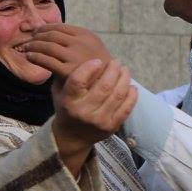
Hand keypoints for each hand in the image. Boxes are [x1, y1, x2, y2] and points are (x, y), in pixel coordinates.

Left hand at [23, 25, 112, 80]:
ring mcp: (75, 56)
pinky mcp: (69, 71)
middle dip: (38, 36)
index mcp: (86, 35)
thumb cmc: (95, 69)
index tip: (37, 31)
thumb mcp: (90, 48)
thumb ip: (74, 41)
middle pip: (52, 35)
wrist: (107, 87)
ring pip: (48, 46)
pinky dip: (35, 56)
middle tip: (29, 39)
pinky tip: (29, 57)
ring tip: (26, 47)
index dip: (45, 28)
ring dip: (34, 45)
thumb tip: (48, 32)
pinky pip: (47, 61)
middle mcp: (81, 43)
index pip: (60, 27)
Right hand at [51, 59, 136, 177]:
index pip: (79, 81)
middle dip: (113, 70)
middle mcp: (83, 112)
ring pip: (117, 95)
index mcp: (68, 101)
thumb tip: (78, 53)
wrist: (72, 137)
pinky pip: (126, 108)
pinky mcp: (112, 127)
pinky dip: (132, 95)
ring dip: (124, 79)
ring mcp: (99, 121)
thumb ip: (66, 75)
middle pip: (104, 86)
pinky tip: (132, 86)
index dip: (90, 67)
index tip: (98, 60)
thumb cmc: (66, 108)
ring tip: (125, 70)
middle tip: (116, 62)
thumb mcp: (59, 92)